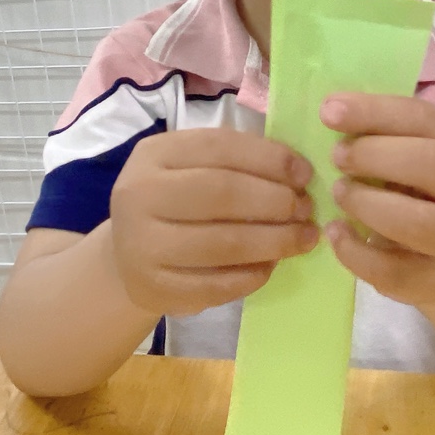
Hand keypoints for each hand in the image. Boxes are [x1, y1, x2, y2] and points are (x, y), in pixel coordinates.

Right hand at [109, 129, 318, 316]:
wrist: (127, 256)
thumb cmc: (175, 202)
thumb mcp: (191, 167)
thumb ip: (236, 162)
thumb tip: (298, 172)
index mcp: (155, 154)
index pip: (220, 147)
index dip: (269, 159)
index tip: (305, 174)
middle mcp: (140, 194)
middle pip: (222, 193)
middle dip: (275, 201)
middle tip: (307, 209)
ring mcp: (143, 244)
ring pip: (223, 243)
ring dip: (275, 241)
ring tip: (304, 238)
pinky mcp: (154, 288)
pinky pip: (215, 285)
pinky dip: (251, 276)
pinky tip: (272, 266)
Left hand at [322, 94, 434, 305]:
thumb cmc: (421, 192)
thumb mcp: (413, 153)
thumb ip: (383, 133)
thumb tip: (332, 110)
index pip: (425, 119)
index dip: (375, 112)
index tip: (329, 110)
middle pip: (434, 165)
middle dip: (376, 156)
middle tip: (336, 156)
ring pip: (418, 222)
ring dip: (367, 203)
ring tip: (339, 193)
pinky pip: (392, 270)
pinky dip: (355, 251)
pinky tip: (335, 232)